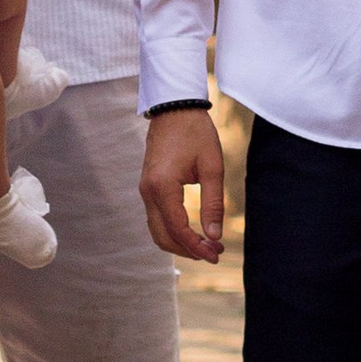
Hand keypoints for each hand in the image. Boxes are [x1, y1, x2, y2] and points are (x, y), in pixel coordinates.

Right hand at [141, 106, 225, 262]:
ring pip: (157, 230)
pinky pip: (156, 218)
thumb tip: (214, 236)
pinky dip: (172, 230)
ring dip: (179, 243)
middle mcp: (148, 191)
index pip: (177, 229)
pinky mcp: (147, 187)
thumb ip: (213, 203)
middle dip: (188, 250)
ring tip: (206, 245)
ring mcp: (144, 189)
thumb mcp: (212, 167)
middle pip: (162, 236)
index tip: (215, 254)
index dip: (196, 247)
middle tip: (214, 254)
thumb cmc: (196, 133)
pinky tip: (192, 232)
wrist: (174, 107)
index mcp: (162, 187)